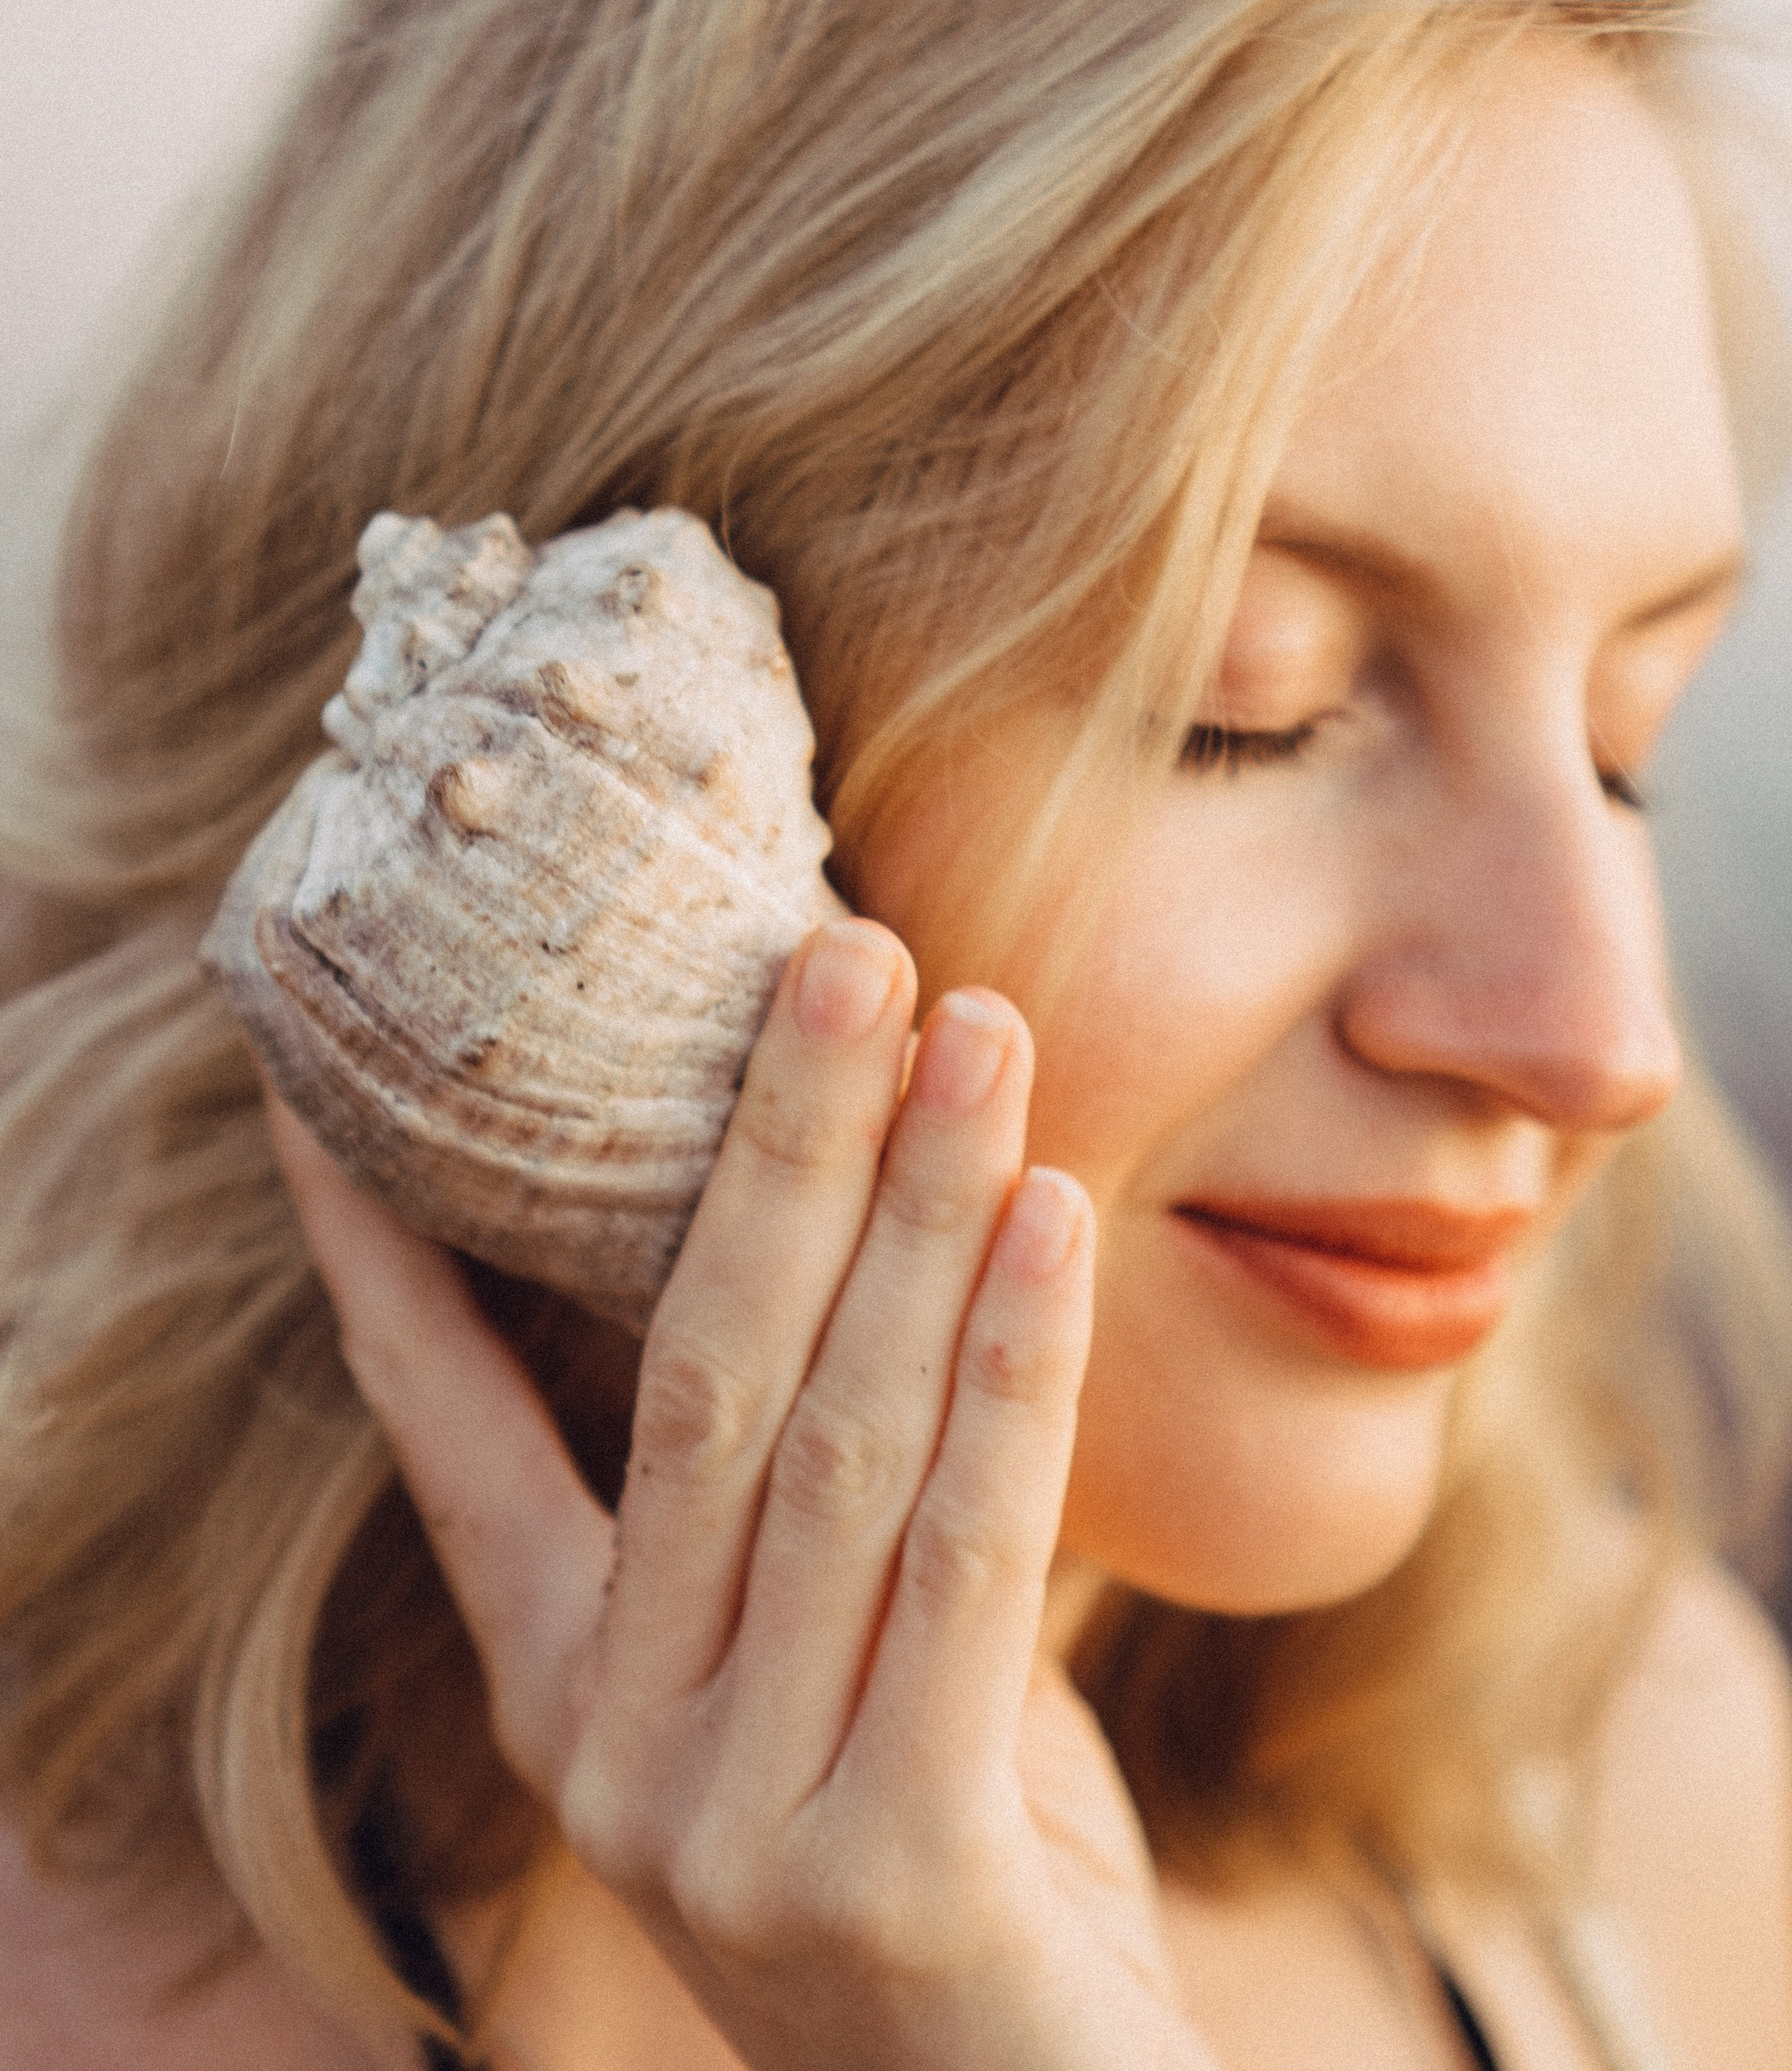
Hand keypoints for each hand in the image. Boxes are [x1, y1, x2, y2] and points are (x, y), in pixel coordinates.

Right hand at [270, 918, 1216, 2070]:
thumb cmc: (946, 1855)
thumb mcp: (835, 1665)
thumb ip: (820, 1490)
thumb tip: (862, 1208)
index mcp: (570, 1694)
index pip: (445, 1433)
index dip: (389, 1257)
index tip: (335, 1090)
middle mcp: (619, 1756)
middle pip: (692, 1381)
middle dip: (770, 1146)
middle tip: (839, 945)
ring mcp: (739, 1827)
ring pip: (835, 1444)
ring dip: (914, 1210)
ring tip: (976, 1025)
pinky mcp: (895, 1877)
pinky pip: (965, 1561)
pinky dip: (1011, 1370)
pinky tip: (1048, 1215)